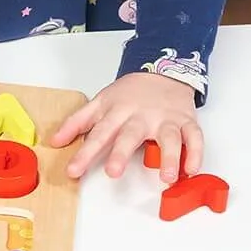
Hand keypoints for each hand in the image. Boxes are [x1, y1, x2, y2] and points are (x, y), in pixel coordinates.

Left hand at [50, 72, 201, 182]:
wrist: (160, 72)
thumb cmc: (128, 93)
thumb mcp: (99, 103)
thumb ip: (76, 123)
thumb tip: (54, 141)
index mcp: (116, 112)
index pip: (97, 134)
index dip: (84, 153)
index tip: (73, 171)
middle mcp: (140, 117)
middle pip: (129, 135)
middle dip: (121, 153)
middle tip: (113, 173)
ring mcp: (165, 119)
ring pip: (168, 138)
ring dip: (169, 157)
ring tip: (167, 178)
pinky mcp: (186, 122)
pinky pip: (194, 137)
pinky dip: (196, 153)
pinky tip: (192, 170)